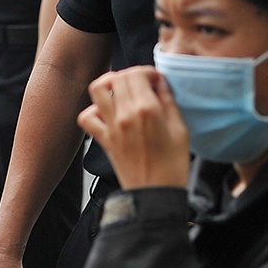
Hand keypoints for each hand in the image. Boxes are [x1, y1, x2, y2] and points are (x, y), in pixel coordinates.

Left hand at [77, 66, 189, 188]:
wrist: (154, 195)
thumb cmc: (172, 167)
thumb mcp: (181, 130)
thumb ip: (170, 102)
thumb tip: (162, 84)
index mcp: (147, 109)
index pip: (137, 73)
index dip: (148, 71)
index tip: (156, 80)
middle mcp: (125, 114)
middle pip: (118, 77)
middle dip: (131, 75)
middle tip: (143, 84)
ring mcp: (112, 126)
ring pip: (98, 89)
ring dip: (109, 84)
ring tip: (122, 90)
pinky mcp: (104, 139)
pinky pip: (87, 117)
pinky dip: (94, 110)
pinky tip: (108, 112)